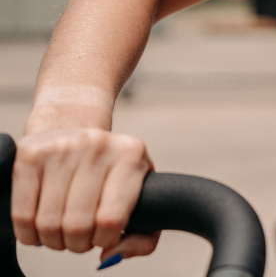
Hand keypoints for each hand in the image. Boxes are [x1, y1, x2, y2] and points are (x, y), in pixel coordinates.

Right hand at [12, 127, 160, 263]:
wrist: (74, 129)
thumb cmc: (109, 173)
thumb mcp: (140, 196)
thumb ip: (144, 236)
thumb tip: (110, 255)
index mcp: (131, 154)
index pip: (112, 219)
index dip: (103, 240)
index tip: (102, 236)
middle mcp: (98, 145)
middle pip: (77, 225)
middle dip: (77, 244)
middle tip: (80, 237)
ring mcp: (62, 146)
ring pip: (48, 223)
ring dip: (53, 240)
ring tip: (62, 229)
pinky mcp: (30, 154)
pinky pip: (22, 215)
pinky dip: (29, 233)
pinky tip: (40, 224)